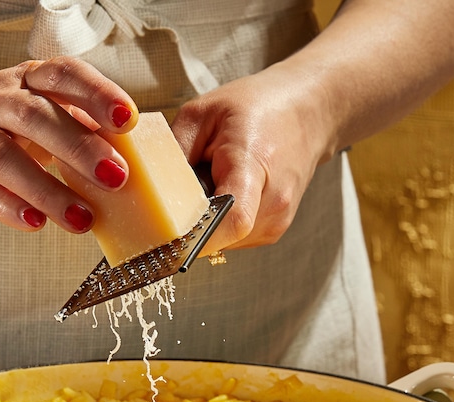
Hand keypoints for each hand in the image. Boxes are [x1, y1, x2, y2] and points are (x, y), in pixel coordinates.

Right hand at [0, 56, 138, 233]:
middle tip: (115, 177)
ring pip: (7, 159)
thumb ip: (75, 123)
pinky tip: (35, 223)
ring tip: (81, 218)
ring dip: (48, 191)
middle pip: (37, 118)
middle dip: (79, 148)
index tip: (127, 119)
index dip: (96, 94)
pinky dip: (9, 207)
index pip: (63, 75)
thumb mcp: (36, 107)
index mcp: (27, 80)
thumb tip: (127, 155)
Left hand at [171, 65, 333, 254]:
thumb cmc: (256, 107)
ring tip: (211, 186)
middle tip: (182, 194)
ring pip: (222, 242)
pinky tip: (223, 194)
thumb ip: (171, 153)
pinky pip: (232, 239)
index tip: (167, 234)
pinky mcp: (273, 231)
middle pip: (218, 237)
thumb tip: (145, 191)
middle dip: (190, 225)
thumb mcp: (203, 113)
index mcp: (254, 167)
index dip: (196, 236)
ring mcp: (276, 223)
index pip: (231, 221)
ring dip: (205, 224)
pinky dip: (218, 223)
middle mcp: (273, 205)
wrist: (309, 111)